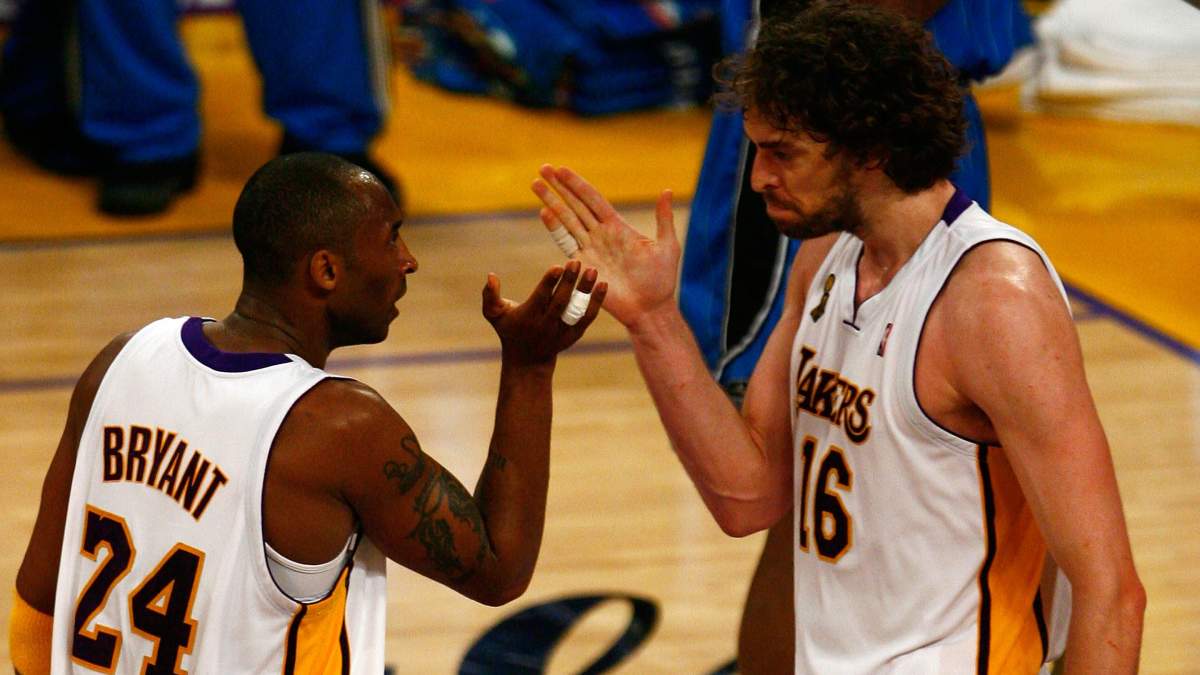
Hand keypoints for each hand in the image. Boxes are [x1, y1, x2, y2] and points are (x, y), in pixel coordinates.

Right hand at [481, 260, 606, 366]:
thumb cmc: (509, 330)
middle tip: (577, 262)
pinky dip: (596, 303)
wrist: (527, 360)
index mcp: (528, 316)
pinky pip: (587, 318)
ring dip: (586, 291)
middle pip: (560, 302)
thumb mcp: (495, 315)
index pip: (540, 298)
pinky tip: (602, 285)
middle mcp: (546, 324)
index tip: (558, 267)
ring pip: (577, 310)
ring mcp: (562, 330)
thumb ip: (490, 296)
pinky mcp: (574, 334)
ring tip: (593, 271)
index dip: (549, 283)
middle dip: (569, 282)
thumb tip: (491, 275)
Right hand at [531, 165, 679, 327]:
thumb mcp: (668, 247)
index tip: (561, 169)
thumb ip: (664, 219)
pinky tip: (545, 213)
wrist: (649, 309)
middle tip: (542, 168)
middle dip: (558, 187)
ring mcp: (590, 249)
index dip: (577, 184)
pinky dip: (555, 228)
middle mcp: (600, 235)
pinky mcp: (583, 266)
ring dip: (551, 202)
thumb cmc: (661, 281)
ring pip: (566, 220)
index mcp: (617, 226)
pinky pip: (566, 243)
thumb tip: (666, 190)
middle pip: (575, 205)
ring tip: (535, 185)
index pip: (593, 199)